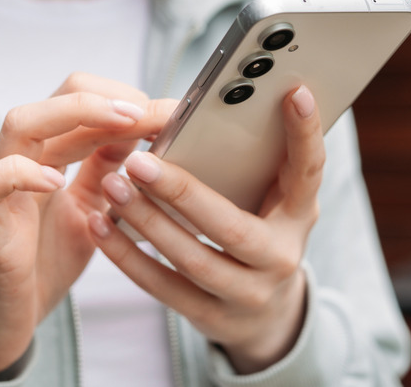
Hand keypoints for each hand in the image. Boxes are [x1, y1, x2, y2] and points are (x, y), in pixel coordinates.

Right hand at [0, 73, 176, 376]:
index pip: (84, 98)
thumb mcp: (92, 209)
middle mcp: (23, 157)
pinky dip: (21, 174)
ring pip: (21, 123)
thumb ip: (108, 170)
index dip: (126, 97)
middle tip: (154, 113)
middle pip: (58, 97)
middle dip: (113, 98)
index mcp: (50, 152)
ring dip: (77, 115)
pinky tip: (56, 182)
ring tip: (124, 124)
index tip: (170, 113)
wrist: (2, 319)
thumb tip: (146, 132)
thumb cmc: (45, 262)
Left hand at [88, 86, 323, 373]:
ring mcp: (248, 295)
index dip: (306, 134)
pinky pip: (162, 287)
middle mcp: (280, 258)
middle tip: (138, 160)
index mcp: (300, 216)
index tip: (293, 92)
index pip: (309, 171)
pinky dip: (128, 255)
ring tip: (113, 185)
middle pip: (230, 227)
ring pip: (191, 260)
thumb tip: (219, 110)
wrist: (264, 315)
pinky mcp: (211, 317)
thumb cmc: (263, 235)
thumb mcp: (276, 203)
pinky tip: (101, 224)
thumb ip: (260, 166)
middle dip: (182, 193)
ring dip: (147, 222)